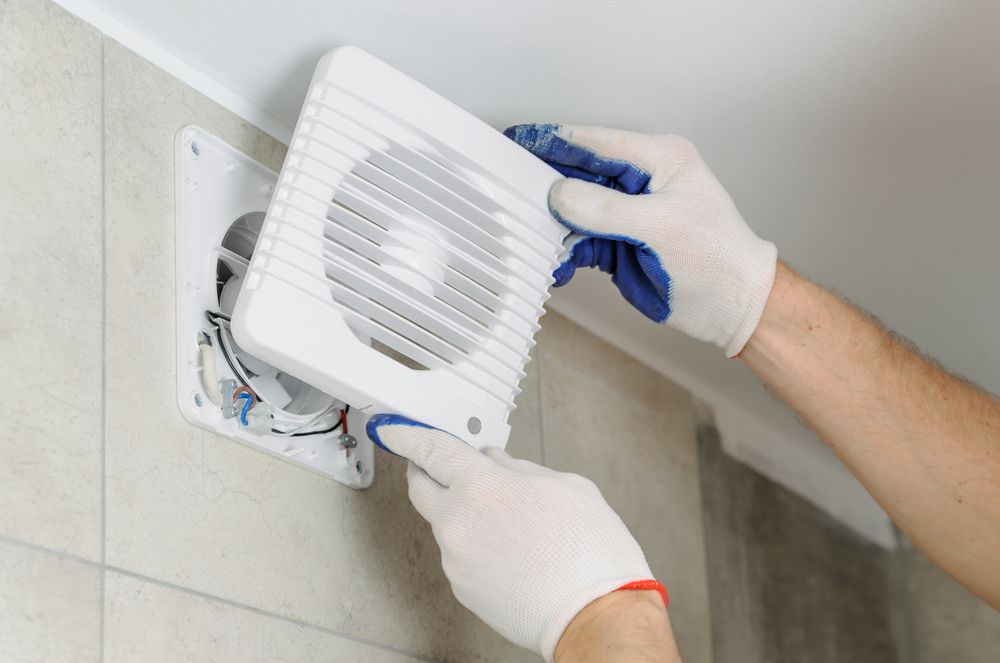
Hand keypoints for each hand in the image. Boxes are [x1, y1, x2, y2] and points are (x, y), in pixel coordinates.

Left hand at [366, 415, 666, 661]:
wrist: (596, 617)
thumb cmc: (590, 555)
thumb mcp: (567, 486)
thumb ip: (520, 468)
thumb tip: (495, 462)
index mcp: (483, 488)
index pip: (431, 450)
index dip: (408, 434)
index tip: (395, 429)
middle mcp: (458, 523)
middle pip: (420, 488)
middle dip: (425, 471)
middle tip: (441, 464)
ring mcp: (456, 560)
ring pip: (445, 523)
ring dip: (463, 512)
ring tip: (511, 521)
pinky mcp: (462, 588)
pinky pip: (460, 553)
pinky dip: (476, 544)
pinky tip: (511, 549)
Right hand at [505, 124, 777, 356]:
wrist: (733, 306)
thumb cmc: (716, 259)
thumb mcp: (660, 227)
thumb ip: (606, 209)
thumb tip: (560, 194)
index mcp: (658, 160)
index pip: (595, 143)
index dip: (554, 142)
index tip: (518, 141)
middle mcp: (640, 181)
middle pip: (579, 174)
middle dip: (547, 187)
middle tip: (512, 193)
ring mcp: (627, 214)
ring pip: (575, 210)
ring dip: (554, 227)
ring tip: (535, 239)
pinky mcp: (618, 243)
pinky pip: (580, 241)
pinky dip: (565, 253)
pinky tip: (558, 266)